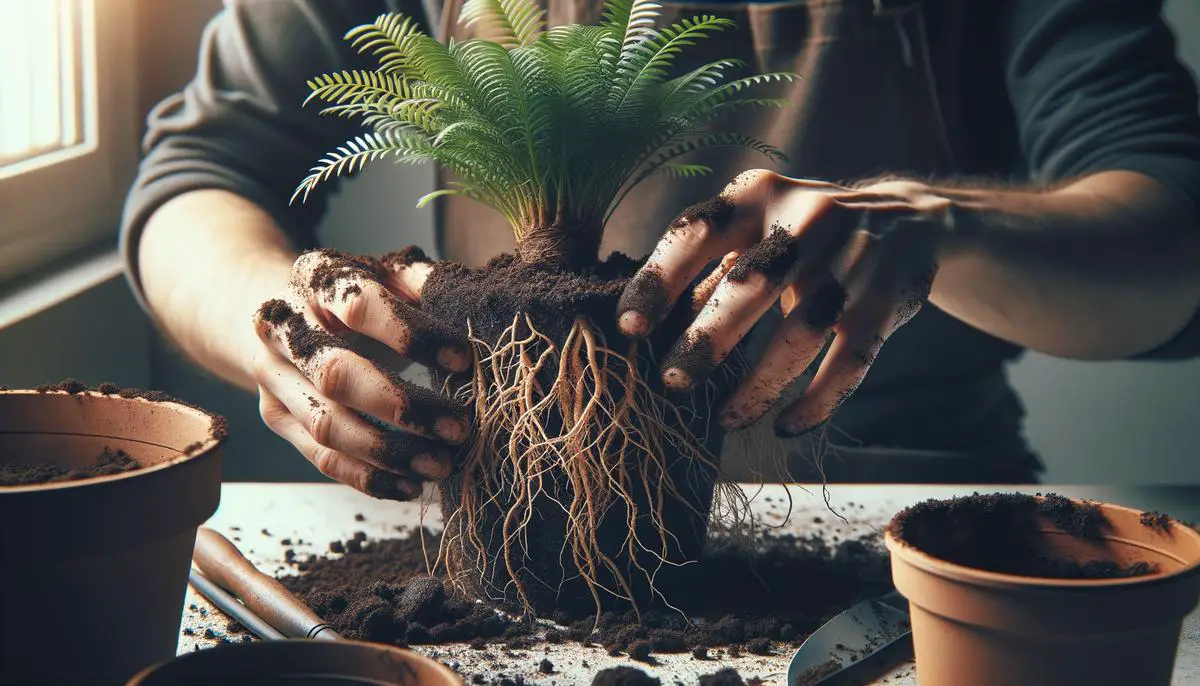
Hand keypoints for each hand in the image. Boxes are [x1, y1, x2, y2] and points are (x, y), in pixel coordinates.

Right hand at [250, 248, 470, 498]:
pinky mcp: (277, 418)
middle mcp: (282, 328)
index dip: (413, 335)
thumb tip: (468, 307)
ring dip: (389, 453)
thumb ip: (423, 285)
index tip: (464, 359)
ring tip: (442, 464)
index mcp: (315, 278)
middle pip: (336, 374)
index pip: (360, 305)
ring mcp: (273, 377)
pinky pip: (320, 458)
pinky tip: (410, 486)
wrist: (285, 313)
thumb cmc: (354, 292)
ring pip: (327, 425)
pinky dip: (368, 478)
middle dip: (403, 407)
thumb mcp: (385, 274)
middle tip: (460, 428)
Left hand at [617, 170, 949, 436]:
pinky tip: (786, 426)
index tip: (628, 329)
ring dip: (759, 384)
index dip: (659, 281)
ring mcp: (854, 260)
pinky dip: (817, 401)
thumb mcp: (758, 228)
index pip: (696, 232)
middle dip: (707, 340)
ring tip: (725, 419)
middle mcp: (807, 220)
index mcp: (758, 196)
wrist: (912, 220)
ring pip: (802, 332)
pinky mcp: (888, 302)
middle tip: (672, 383)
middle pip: (752, 284)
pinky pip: (850, 363)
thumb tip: (646, 326)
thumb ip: (709, 268)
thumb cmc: (803, 233)